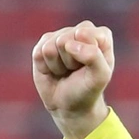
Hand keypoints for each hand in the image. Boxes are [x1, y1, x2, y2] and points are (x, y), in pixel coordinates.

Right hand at [34, 20, 113, 138]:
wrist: (69, 107)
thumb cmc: (87, 90)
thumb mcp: (99, 77)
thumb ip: (93, 56)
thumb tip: (69, 44)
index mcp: (100, 36)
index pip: (87, 33)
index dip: (86, 54)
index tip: (90, 68)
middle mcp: (79, 32)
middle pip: (66, 39)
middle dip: (71, 60)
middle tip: (76, 71)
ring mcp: (60, 36)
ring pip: (51, 46)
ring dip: (58, 65)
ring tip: (65, 72)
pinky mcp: (43, 45)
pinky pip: (39, 52)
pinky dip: (46, 67)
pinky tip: (53, 71)